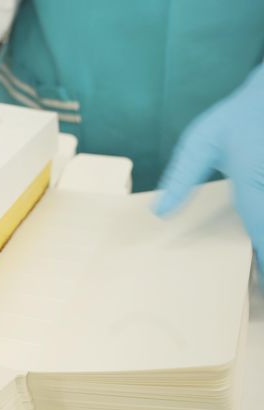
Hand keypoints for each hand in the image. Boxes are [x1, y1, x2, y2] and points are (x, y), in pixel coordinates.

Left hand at [155, 64, 263, 276]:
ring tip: (255, 267)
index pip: (262, 232)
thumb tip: (161, 212)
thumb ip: (182, 178)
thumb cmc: (237, 117)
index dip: (263, 263)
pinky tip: (256, 237)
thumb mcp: (201, 143)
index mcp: (252, 180)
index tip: (258, 288)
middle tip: (255, 287)